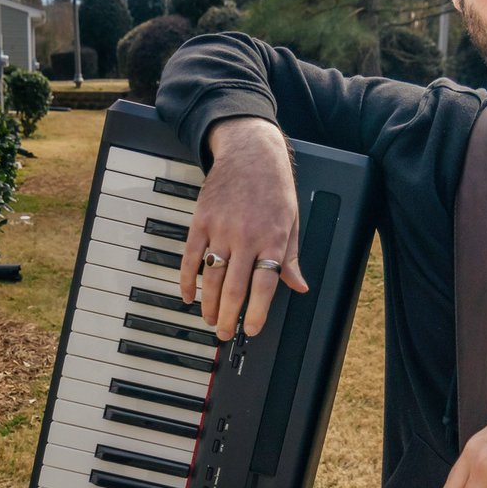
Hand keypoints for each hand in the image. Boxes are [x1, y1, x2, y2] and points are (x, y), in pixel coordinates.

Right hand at [179, 117, 307, 340]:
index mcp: (272, 240)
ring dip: (209, 304)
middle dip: (229, 316)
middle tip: (225, 334)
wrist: (251, 153)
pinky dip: (187, 279)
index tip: (251, 329)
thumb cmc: (275, 189)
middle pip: (235, 288)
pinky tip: (189, 296)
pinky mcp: (201, 221)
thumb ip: (291, 258)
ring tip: (211, 320)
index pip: (264, 286)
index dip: (257, 312)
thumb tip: (299, 286)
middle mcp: (246, 238)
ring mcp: (221, 229)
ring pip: (212, 277)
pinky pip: (190, 256)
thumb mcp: (291, 222)